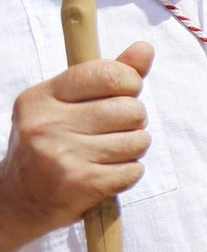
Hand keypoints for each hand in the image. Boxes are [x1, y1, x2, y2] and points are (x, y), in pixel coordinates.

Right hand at [0, 43, 153, 251]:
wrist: (16, 203)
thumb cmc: (51, 144)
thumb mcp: (65, 104)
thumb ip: (108, 75)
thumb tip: (145, 49)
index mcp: (41, 97)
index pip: (109, 74)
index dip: (130, 83)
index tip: (124, 93)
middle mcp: (46, 124)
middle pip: (131, 109)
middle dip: (133, 121)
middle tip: (113, 130)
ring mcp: (61, 156)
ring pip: (137, 140)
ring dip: (133, 148)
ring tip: (109, 153)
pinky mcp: (79, 184)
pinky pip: (133, 170)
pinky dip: (128, 173)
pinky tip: (105, 174)